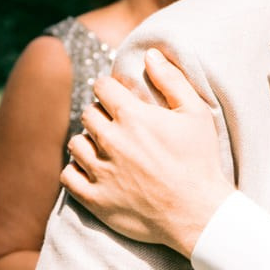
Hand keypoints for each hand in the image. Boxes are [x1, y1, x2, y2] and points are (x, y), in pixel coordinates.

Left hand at [59, 51, 232, 255]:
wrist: (199, 214)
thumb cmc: (201, 161)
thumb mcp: (196, 113)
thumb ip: (171, 80)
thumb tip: (151, 54)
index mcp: (132, 116)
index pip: (102, 87)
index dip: (109, 89)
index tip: (117, 97)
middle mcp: (111, 141)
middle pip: (88, 114)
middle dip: (100, 115)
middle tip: (116, 126)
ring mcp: (101, 171)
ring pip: (75, 143)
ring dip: (87, 142)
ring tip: (104, 148)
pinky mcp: (95, 199)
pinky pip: (68, 175)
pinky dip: (76, 170)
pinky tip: (91, 170)